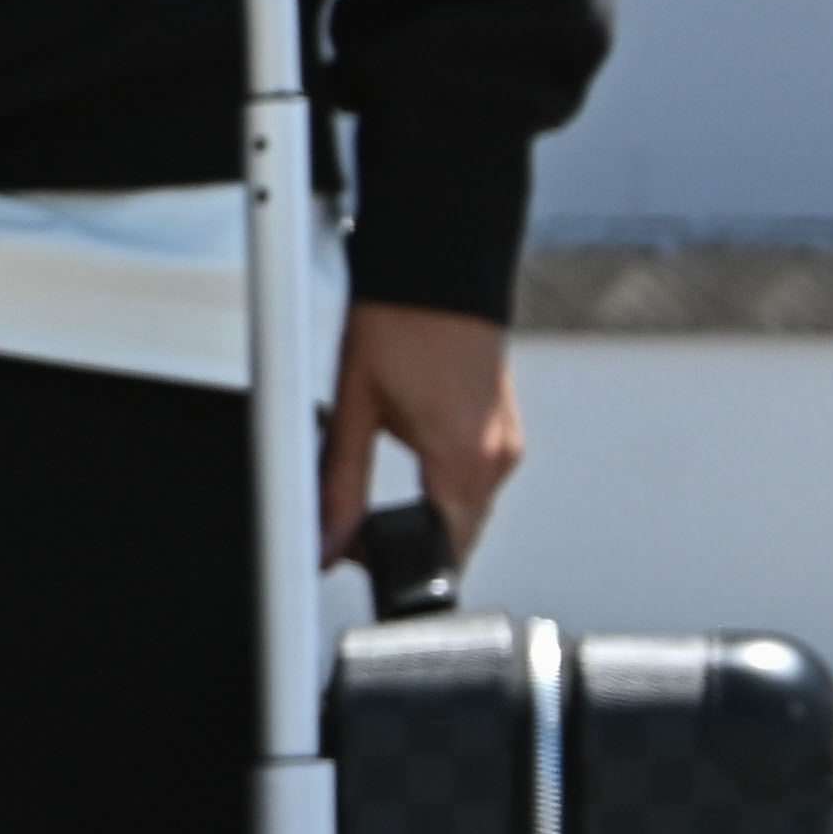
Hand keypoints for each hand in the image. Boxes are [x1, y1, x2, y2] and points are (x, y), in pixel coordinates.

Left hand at [321, 301, 523, 567]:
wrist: (438, 267)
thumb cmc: (401, 321)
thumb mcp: (354, 410)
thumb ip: (338, 486)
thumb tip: (325, 541)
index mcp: (462, 460)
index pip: (447, 552)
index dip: (404, 566)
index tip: (370, 556)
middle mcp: (497, 458)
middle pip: (460, 534)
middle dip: (417, 540)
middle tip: (367, 516)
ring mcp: (507, 443)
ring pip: (471, 508)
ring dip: (435, 508)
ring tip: (396, 458)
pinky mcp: (506, 429)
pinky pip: (481, 478)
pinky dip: (451, 480)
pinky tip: (423, 443)